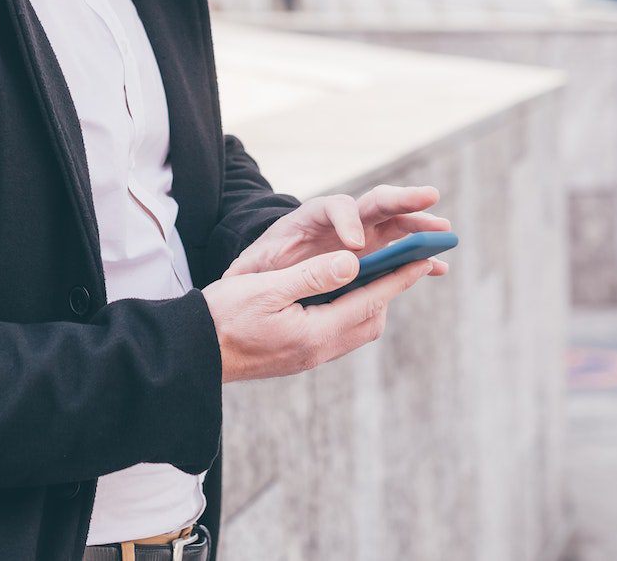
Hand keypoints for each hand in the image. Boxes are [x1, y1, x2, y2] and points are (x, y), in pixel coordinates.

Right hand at [202, 249, 445, 382]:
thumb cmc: (222, 317)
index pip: (370, 301)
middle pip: (370, 319)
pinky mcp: (297, 356)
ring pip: (356, 328)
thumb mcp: (265, 288)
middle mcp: (317, 350)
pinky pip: (338, 333)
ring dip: (371, 302)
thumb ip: (312, 276)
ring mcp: (307, 357)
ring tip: (378, 275)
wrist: (193, 354)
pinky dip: (351, 311)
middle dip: (390, 291)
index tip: (423, 260)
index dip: (398, 278)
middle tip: (404, 262)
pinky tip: (342, 295)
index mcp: (314, 333)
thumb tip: (353, 262)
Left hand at [223, 184, 450, 278]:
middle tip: (427, 198)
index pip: (334, 207)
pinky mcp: (372, 254)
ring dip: (419, 224)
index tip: (354, 243)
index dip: (347, 221)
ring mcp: (361, 235)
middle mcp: (341, 220)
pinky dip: (419, 258)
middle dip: (402, 200)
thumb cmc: (262, 270)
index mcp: (311, 217)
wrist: (268, 276)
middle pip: (374, 202)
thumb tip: (262, 273)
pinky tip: (440, 268)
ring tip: (443, 231)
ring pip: (395, 223)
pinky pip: (400, 252)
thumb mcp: (255, 268)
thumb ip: (264, 268)